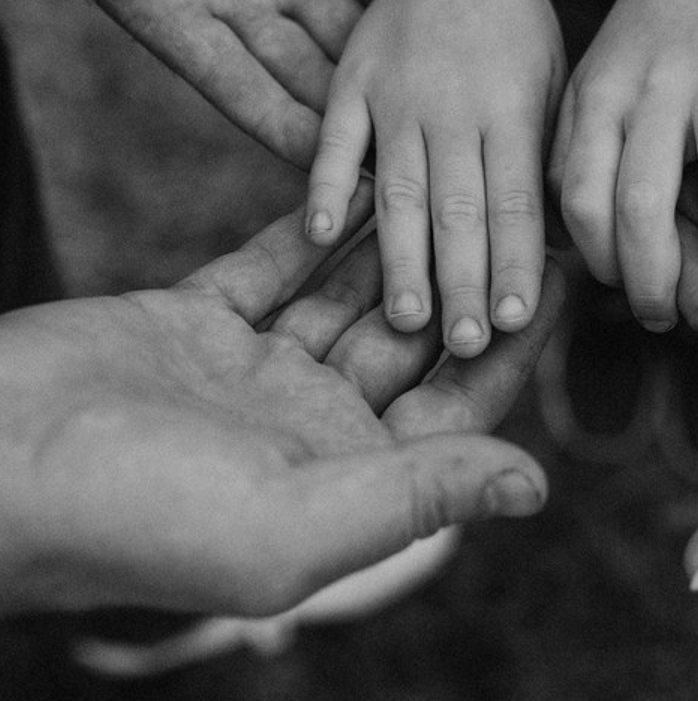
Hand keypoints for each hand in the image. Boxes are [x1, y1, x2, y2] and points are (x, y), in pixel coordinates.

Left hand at [0, 0, 499, 165]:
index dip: (430, 45)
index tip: (483, 94)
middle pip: (353, 54)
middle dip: (397, 108)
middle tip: (456, 169)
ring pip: (298, 82)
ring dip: (345, 138)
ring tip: (403, 190)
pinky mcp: (161, 8)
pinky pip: (229, 83)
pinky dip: (273, 126)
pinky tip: (322, 171)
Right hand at [0, 187, 562, 615]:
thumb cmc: (132, 516)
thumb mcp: (293, 523)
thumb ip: (418, 497)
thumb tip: (535, 487)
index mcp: (348, 482)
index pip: (460, 406)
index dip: (515, 341)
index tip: (560, 272)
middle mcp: (312, 429)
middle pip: (416, 344)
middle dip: (467, 279)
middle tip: (520, 204)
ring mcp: (253, 374)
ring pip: (350, 296)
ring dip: (401, 243)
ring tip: (458, 177)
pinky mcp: (194, 323)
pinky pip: (276, 265)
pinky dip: (317, 226)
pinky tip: (366, 178)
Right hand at [305, 0, 563, 354]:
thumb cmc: (516, 24)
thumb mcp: (552, 78)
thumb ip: (547, 154)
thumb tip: (561, 240)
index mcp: (512, 110)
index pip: (516, 203)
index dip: (515, 263)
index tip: (513, 322)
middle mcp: (454, 108)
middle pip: (458, 209)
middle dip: (463, 281)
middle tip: (464, 345)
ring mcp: (395, 95)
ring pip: (397, 189)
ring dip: (401, 257)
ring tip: (406, 318)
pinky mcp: (349, 82)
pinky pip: (332, 138)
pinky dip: (321, 183)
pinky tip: (317, 233)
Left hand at [551, 0, 697, 331]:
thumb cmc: (640, 56)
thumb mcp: (588, 96)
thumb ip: (571, 163)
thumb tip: (572, 258)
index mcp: (599, 99)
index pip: (582, 196)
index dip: (600, 259)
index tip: (630, 296)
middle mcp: (653, 85)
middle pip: (644, 196)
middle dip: (655, 276)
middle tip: (673, 325)